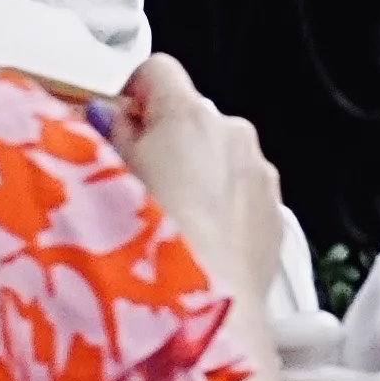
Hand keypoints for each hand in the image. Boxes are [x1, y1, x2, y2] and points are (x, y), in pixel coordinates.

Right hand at [122, 52, 295, 330]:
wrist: (209, 310)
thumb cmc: (155, 247)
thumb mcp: (105, 179)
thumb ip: (108, 137)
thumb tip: (108, 121)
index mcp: (188, 115)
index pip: (156, 70)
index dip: (131, 96)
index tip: (117, 125)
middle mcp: (232, 134)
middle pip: (189, 116)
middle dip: (164, 141)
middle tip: (134, 183)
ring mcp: (258, 173)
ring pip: (218, 155)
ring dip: (195, 176)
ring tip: (167, 221)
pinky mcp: (273, 212)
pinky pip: (240, 192)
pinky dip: (220, 207)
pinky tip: (196, 241)